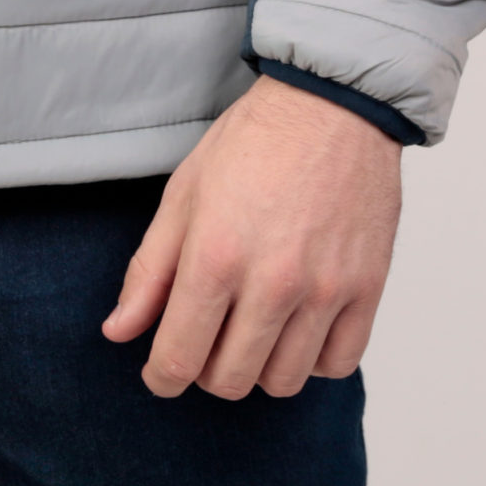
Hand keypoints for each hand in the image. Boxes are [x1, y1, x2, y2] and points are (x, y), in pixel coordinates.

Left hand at [101, 76, 401, 399]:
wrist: (331, 104)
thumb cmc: (253, 141)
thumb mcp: (184, 194)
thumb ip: (149, 270)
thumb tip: (119, 331)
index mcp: (215, 256)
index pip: (179, 358)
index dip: (162, 377)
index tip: (162, 372)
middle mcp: (272, 282)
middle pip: (230, 380)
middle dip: (207, 371)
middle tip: (208, 338)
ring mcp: (325, 289)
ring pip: (284, 381)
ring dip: (260, 367)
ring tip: (253, 328)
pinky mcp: (367, 289)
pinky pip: (338, 364)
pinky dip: (314, 359)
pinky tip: (298, 326)